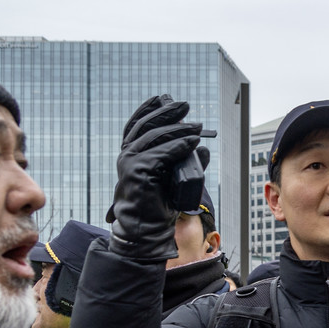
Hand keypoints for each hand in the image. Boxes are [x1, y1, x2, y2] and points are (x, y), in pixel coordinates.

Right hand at [107, 94, 204, 259]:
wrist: (146, 230)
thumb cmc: (157, 206)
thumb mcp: (173, 178)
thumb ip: (184, 162)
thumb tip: (202, 148)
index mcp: (131, 153)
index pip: (137, 124)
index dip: (149, 108)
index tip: (163, 97)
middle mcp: (127, 155)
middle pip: (147, 125)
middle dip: (167, 113)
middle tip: (185, 106)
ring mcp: (130, 162)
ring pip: (155, 137)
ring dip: (178, 129)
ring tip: (197, 127)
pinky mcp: (138, 171)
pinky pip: (162, 153)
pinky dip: (178, 146)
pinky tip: (192, 143)